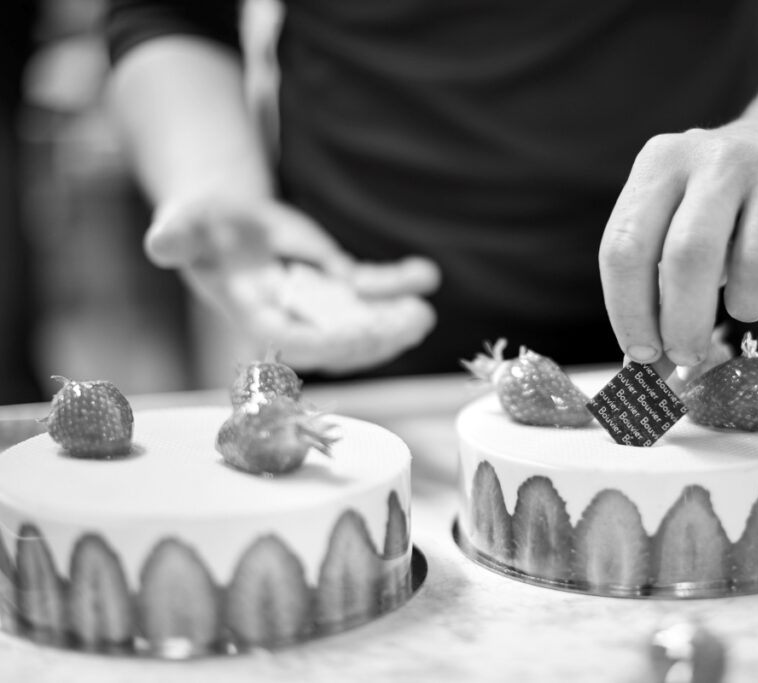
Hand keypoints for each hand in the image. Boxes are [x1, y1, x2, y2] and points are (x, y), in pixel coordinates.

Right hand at [145, 195, 440, 372]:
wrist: (221, 218)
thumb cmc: (198, 223)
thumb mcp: (184, 223)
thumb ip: (176, 236)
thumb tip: (159, 244)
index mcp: (254, 314)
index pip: (295, 341)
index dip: (330, 342)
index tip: (366, 333)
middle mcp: (291, 319)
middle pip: (340, 340)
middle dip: (377, 336)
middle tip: (415, 322)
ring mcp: (317, 306)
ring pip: (362, 322)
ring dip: (395, 319)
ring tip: (424, 310)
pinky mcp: (335, 285)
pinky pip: (371, 290)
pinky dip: (398, 284)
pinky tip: (425, 275)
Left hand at [599, 121, 757, 366]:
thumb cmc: (717, 207)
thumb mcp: (671, 220)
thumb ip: (651, 286)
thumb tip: (649, 375)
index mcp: (662, 163)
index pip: (626, 247)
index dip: (628, 312)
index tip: (641, 353)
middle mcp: (718, 159)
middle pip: (689, 257)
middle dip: (683, 324)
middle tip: (686, 355)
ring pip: (757, 268)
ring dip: (746, 307)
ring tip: (744, 298)